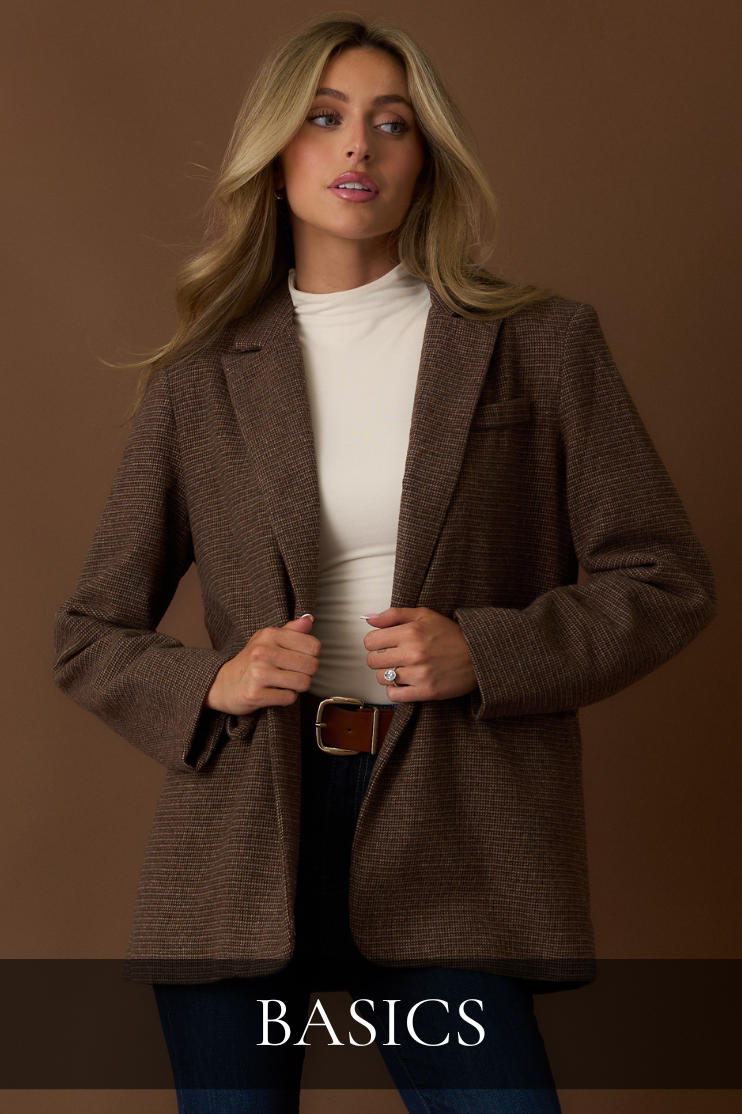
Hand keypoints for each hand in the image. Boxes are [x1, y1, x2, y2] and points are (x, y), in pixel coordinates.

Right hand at [204, 614, 319, 714]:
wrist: (222, 684)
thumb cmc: (249, 661)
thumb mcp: (267, 639)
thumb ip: (291, 630)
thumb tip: (309, 619)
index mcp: (269, 635)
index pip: (313, 646)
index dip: (312, 656)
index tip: (300, 659)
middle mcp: (263, 651)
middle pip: (311, 666)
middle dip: (307, 673)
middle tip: (294, 673)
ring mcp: (258, 673)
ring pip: (303, 683)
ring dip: (297, 687)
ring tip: (285, 683)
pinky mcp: (255, 694)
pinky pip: (289, 698)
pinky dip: (286, 698)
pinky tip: (276, 692)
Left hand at [362, 607, 477, 702]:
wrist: (479, 656)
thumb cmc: (451, 634)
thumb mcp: (425, 615)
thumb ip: (395, 614)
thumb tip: (369, 618)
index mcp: (410, 632)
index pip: (370, 641)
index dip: (375, 642)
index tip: (384, 644)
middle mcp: (413, 653)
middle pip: (372, 661)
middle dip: (379, 658)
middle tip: (393, 657)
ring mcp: (419, 674)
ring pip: (382, 678)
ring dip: (388, 675)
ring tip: (401, 669)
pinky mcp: (426, 691)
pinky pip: (394, 695)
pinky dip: (395, 691)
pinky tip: (405, 683)